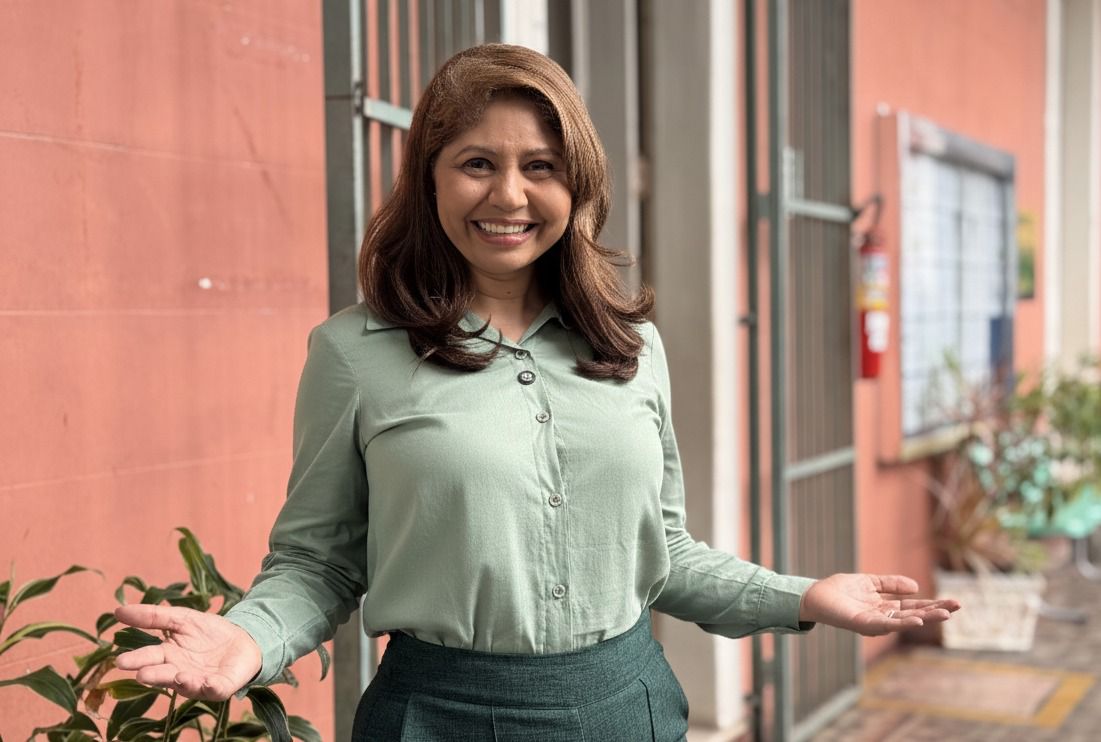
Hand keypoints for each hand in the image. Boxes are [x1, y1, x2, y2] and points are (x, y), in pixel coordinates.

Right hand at [114, 604, 261, 700]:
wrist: (244, 639)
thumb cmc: (207, 632)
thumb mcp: (181, 618)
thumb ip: (153, 616)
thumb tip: (117, 611)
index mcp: (168, 657)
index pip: (149, 658)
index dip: (136, 660)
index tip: (120, 661)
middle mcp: (179, 673)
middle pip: (164, 675)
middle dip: (153, 675)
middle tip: (141, 674)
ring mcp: (200, 681)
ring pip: (187, 685)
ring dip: (181, 682)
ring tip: (177, 676)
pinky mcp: (220, 686)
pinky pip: (214, 689)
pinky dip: (210, 687)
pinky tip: (208, 682)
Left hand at [799, 573, 959, 636]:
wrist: (815, 595)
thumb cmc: (839, 590)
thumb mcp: (870, 582)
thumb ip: (891, 584)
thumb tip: (916, 586)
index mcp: (886, 607)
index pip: (915, 606)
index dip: (933, 604)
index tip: (953, 603)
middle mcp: (884, 617)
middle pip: (915, 615)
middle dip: (936, 612)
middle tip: (957, 607)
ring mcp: (875, 622)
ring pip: (905, 621)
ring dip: (925, 618)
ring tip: (944, 614)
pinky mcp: (863, 624)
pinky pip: (886, 624)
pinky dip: (902, 623)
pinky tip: (917, 620)